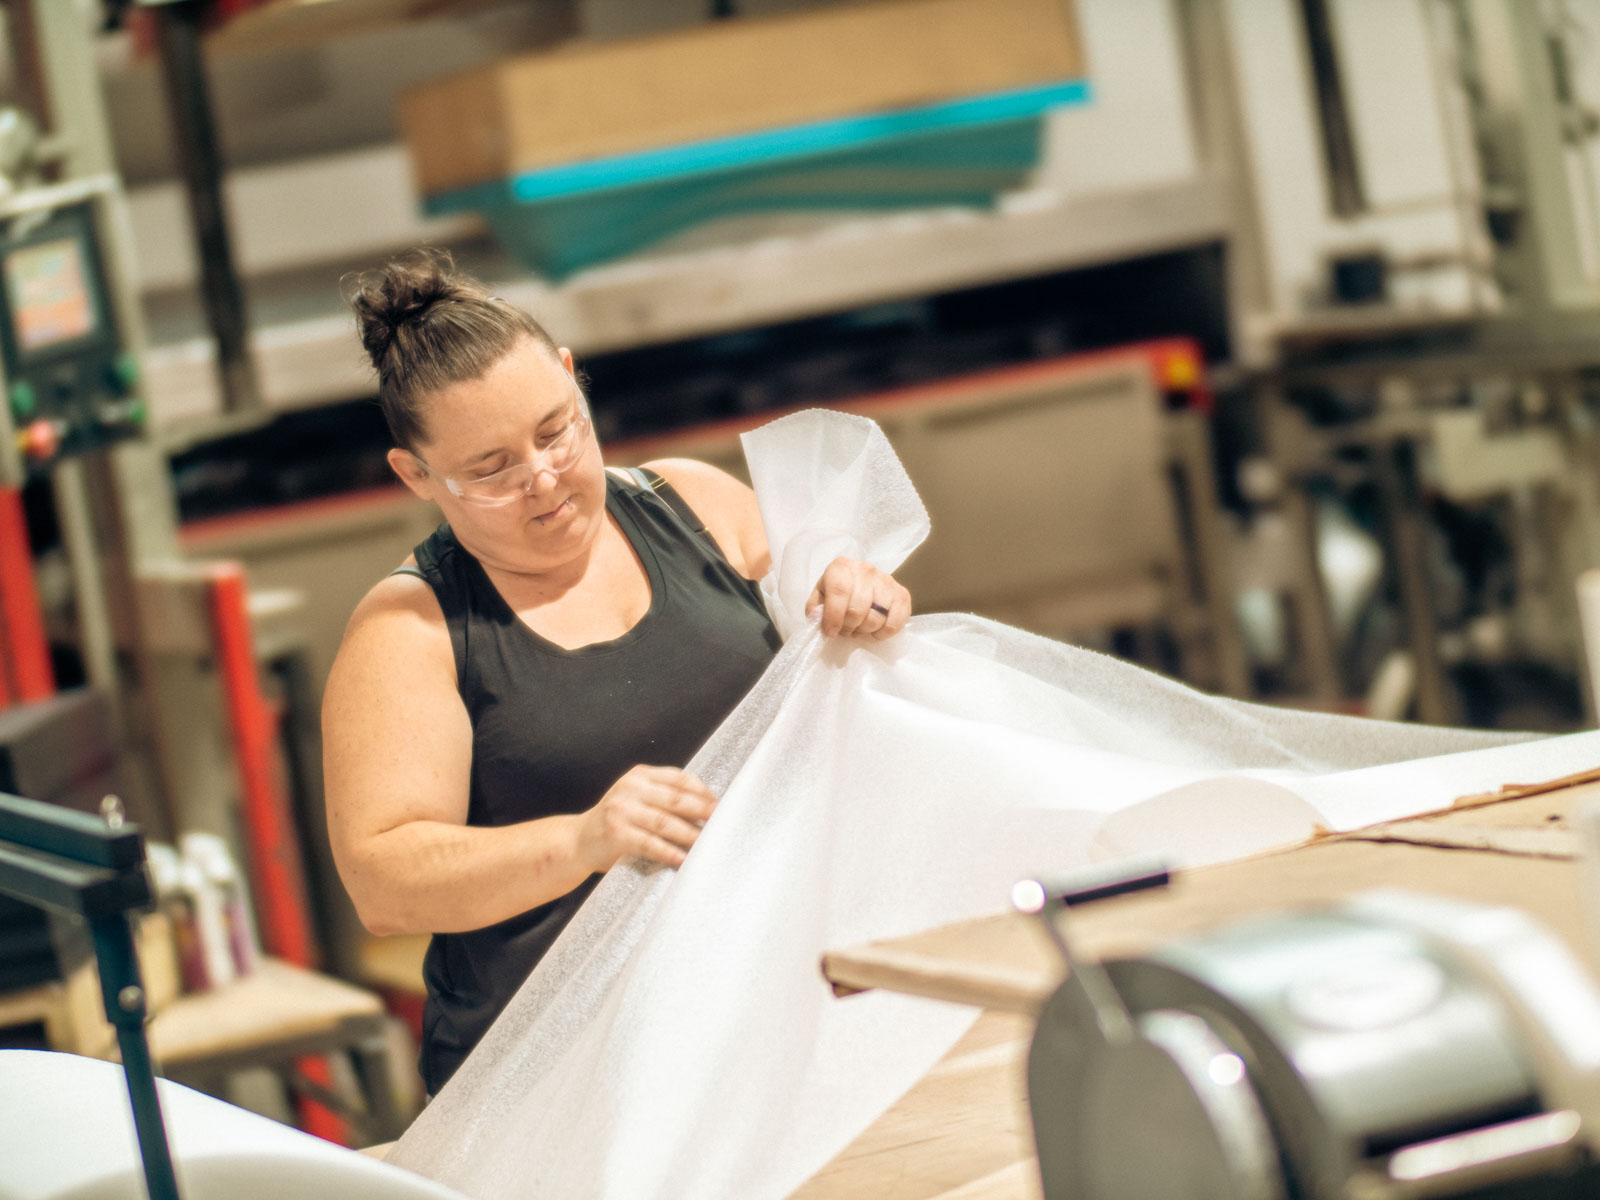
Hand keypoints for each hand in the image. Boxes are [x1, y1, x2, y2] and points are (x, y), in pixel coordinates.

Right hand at [576, 765, 717, 871]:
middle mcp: (630, 788)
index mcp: (640, 776)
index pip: (678, 778)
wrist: (578, 842)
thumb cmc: (617, 821)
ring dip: (689, 834)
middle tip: (721, 823)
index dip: (702, 791)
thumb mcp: (637, 798)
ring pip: (665, 822)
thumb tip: (708, 806)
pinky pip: (649, 843)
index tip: (718, 805)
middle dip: (702, 812)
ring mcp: (621, 810)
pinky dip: (668, 852)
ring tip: (706, 843)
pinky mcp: (616, 833)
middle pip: (675, 799)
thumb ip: (663, 796)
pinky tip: (682, 859)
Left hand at [805, 557, 911, 639]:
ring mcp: (886, 581)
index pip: (839, 592)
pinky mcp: (902, 594)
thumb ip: (815, 607)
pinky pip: (893, 624)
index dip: (834, 617)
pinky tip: (875, 630)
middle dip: (848, 627)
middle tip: (845, 630)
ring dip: (864, 631)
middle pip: (857, 610)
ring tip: (859, 628)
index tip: (831, 632)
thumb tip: (817, 618)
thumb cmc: (840, 590)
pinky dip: (882, 633)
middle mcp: (866, 570)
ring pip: (875, 619)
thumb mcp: (821, 594)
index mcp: (841, 567)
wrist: (870, 582)